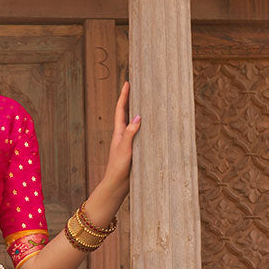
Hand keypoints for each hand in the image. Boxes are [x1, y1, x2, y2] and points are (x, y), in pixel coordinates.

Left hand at [103, 80, 139, 197]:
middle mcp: (123, 135)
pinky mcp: (134, 150)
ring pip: (134, 123)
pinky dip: (145, 127)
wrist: (117, 185)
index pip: (121, 110)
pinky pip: (140, 134)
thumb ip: (130, 133)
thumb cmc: (118, 168)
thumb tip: (138, 117)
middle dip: (131, 100)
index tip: (127, 83)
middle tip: (138, 87)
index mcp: (118, 132)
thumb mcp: (124, 149)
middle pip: (127, 113)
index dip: (124, 96)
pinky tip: (151, 126)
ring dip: (138, 112)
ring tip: (146, 101)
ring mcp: (128, 142)